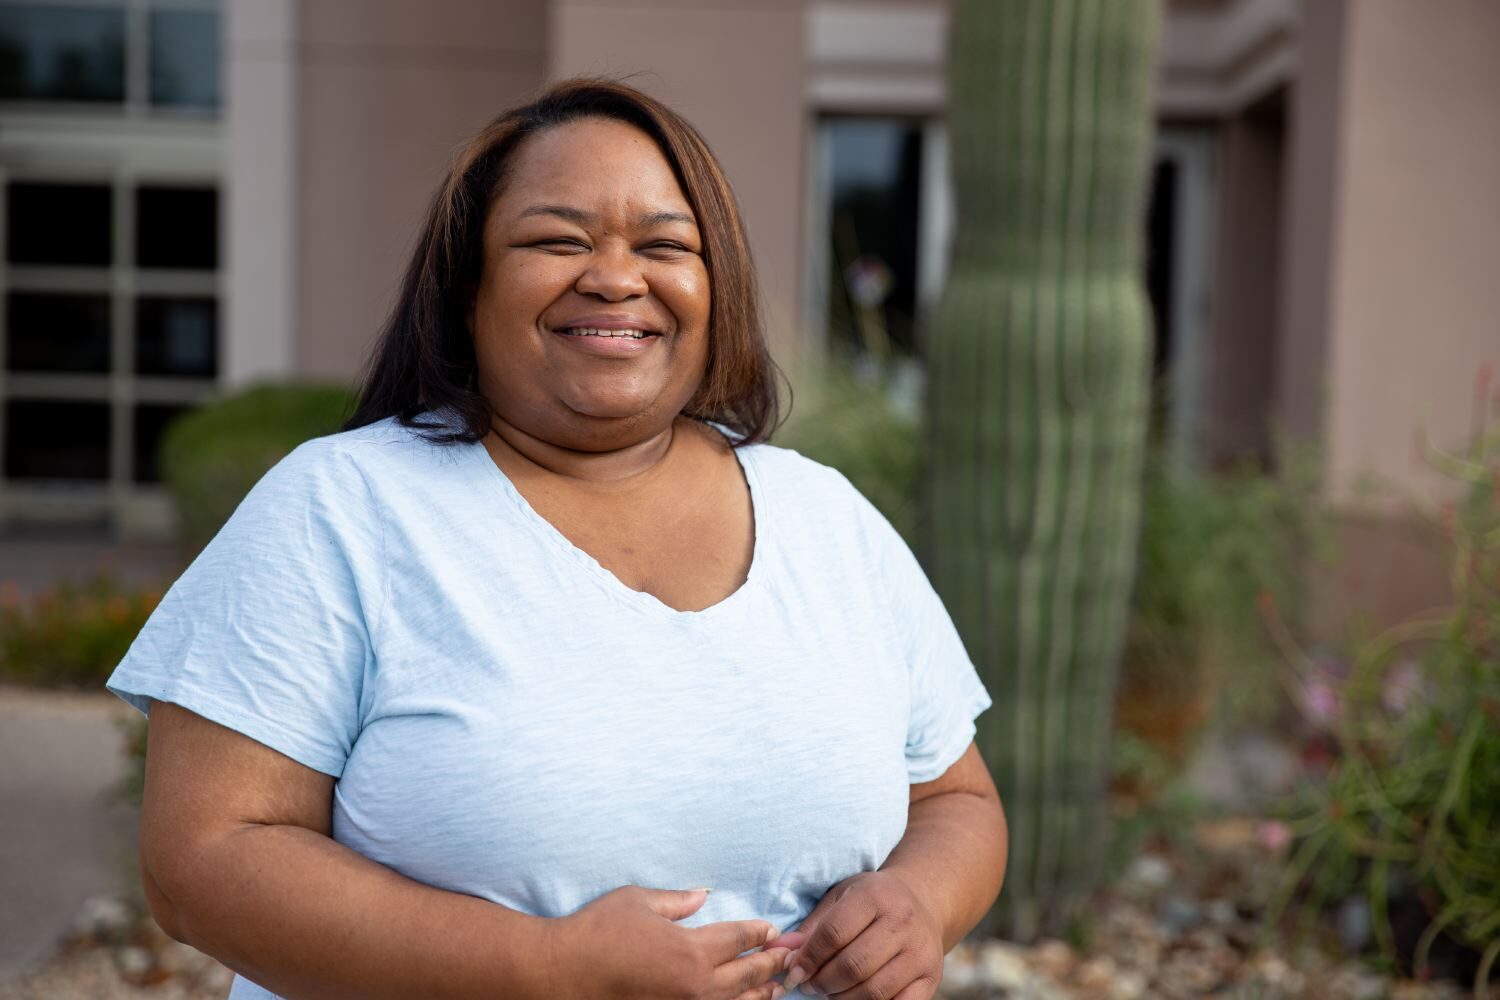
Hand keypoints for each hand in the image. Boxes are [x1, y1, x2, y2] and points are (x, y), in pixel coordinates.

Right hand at [545, 886, 791, 999]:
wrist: (561, 974)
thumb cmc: (597, 931)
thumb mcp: (638, 900)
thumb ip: (676, 900)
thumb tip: (702, 895)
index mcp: (690, 950)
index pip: (740, 939)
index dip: (760, 933)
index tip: (774, 930)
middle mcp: (695, 985)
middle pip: (748, 975)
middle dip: (773, 963)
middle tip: (792, 956)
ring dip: (761, 994)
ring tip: (776, 988)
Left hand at [765, 872, 943, 998]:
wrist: (923, 901)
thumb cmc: (872, 900)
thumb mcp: (841, 898)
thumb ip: (811, 926)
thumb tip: (778, 952)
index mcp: (875, 896)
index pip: (834, 933)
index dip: (808, 957)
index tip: (794, 972)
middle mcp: (902, 922)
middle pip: (853, 965)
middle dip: (823, 982)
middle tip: (809, 986)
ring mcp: (920, 952)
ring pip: (874, 990)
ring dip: (843, 999)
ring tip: (829, 993)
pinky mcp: (931, 977)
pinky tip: (855, 999)